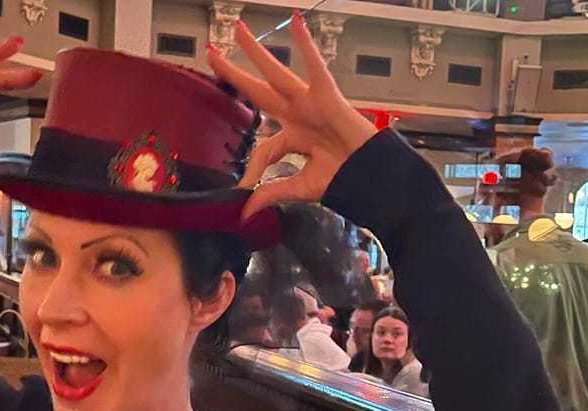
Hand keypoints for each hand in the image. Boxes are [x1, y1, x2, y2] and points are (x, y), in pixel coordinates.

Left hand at [205, 11, 378, 219]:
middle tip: (212, 53)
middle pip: (259, 91)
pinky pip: (315, 67)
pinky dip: (306, 45)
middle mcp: (299, 116)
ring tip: (236, 28)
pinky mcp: (328, 97)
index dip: (252, 170)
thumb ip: (271, 193)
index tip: (243, 189)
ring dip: (256, 51)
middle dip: (235, 73)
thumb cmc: (346, 182)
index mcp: (295, 139)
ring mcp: (311, 104)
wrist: (374, 183)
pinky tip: (295, 22)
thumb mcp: (301, 188)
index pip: (264, 149)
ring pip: (277, 73)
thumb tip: (244, 212)